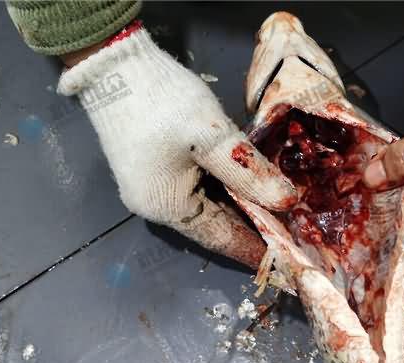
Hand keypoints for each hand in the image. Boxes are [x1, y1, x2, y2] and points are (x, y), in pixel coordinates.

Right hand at [57, 25, 296, 268]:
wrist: (111, 63)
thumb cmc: (161, 102)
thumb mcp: (212, 137)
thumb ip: (249, 173)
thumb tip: (287, 202)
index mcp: (168, 208)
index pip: (221, 238)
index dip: (254, 247)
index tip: (287, 257)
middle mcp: (158, 206)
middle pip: (214, 224)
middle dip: (252, 225)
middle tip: (293, 227)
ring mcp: (153, 187)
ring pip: (208, 205)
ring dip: (241, 205)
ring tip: (279, 207)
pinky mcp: (156, 167)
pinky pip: (198, 188)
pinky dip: (225, 188)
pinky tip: (250, 184)